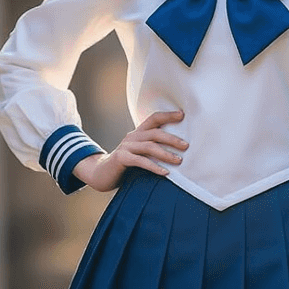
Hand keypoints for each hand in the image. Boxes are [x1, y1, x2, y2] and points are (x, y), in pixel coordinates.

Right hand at [73, 109, 187, 191]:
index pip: (154, 118)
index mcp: (138, 132)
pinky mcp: (121, 158)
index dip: (168, 115)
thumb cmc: (126, 164)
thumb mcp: (139, 152)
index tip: (182, 115)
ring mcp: (126, 147)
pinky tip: (165, 172)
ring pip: (149, 147)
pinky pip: (140, 161)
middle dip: (172, 139)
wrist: (102, 173)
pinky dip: (154, 166)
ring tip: (179, 160)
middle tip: (186, 146)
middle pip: (155, 133)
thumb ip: (152, 148)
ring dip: (166, 154)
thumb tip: (178, 150)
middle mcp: (132, 136)